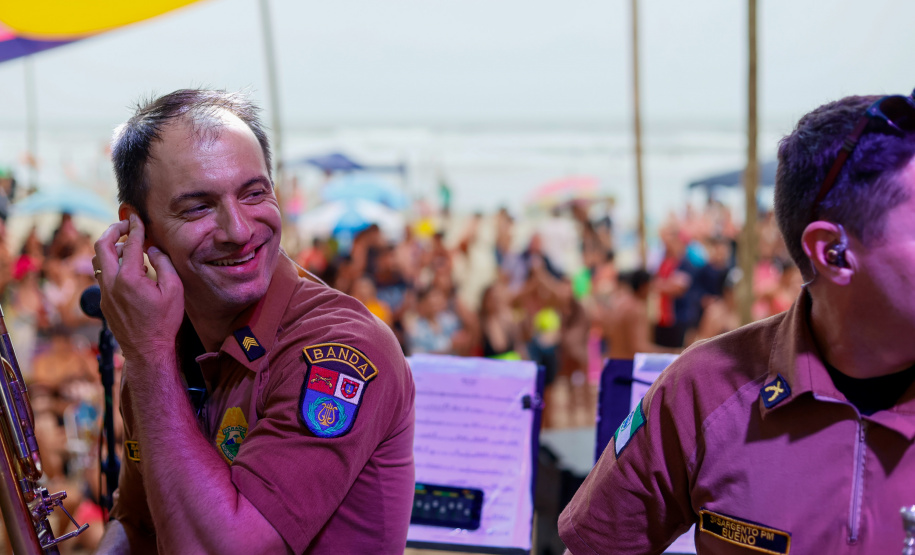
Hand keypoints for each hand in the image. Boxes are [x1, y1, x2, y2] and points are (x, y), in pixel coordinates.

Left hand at [93, 214, 184, 362]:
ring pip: (98, 260)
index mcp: (129, 277)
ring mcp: (105, 292)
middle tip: (125, 225)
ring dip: (110, 248)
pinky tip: (127, 268)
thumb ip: (164, 264)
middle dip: (113, 230)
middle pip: (101, 245)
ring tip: (125, 245)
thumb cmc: (164, 322)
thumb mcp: (174, 290)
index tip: (137, 217)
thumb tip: (152, 249)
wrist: (147, 349)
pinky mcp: (104, 301)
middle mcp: (112, 282)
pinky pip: (102, 275)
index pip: (130, 244)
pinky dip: (112, 264)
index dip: (135, 227)